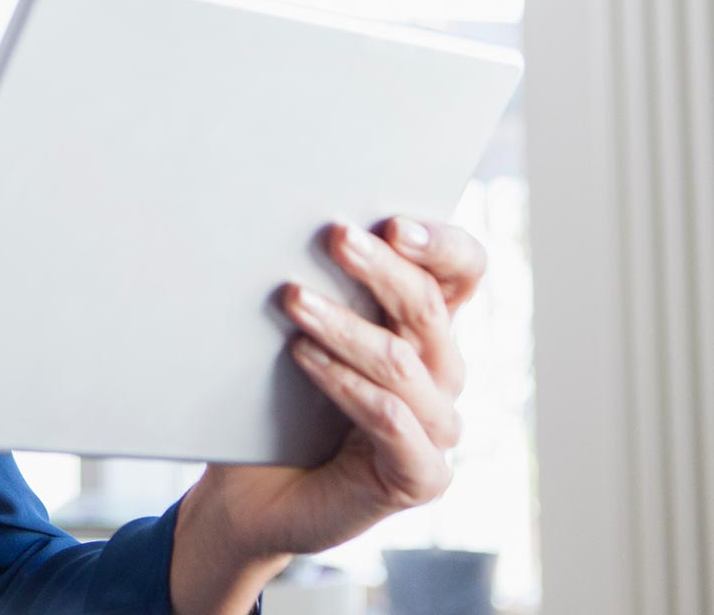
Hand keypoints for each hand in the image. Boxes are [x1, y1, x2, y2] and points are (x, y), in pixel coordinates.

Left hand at [170, 217, 487, 613]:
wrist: (250, 492)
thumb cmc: (273, 404)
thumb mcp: (297, 334)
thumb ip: (315, 288)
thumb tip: (282, 225)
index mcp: (424, 328)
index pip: (463, 271)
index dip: (441, 244)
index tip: (394, 221)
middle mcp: (442, 373)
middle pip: (430, 307)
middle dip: (381, 268)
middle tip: (335, 238)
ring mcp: (436, 428)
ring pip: (402, 361)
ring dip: (344, 324)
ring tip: (293, 299)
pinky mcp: (420, 476)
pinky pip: (392, 420)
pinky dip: (346, 383)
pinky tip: (305, 357)